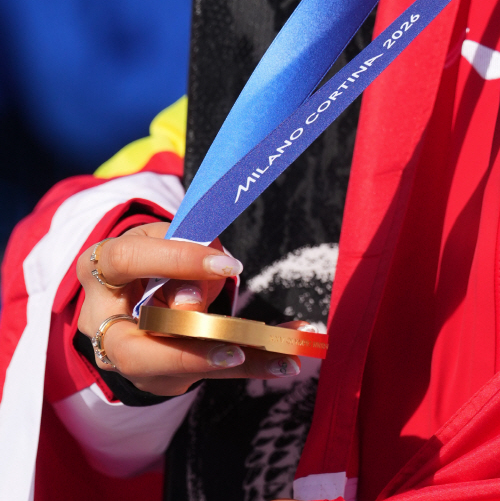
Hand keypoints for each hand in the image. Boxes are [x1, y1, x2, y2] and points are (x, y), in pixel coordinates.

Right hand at [75, 222, 301, 396]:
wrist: (136, 284)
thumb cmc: (154, 253)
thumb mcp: (166, 238)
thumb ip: (181, 254)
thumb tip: (189, 305)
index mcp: (100, 271)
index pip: (128, 261)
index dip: (177, 260)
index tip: (228, 266)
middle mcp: (101, 323)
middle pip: (132, 350)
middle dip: (188, 353)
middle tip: (236, 348)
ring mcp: (125, 357)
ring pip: (174, 372)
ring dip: (233, 365)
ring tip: (282, 358)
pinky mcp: (157, 375)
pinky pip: (205, 373)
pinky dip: (250, 365)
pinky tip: (286, 361)